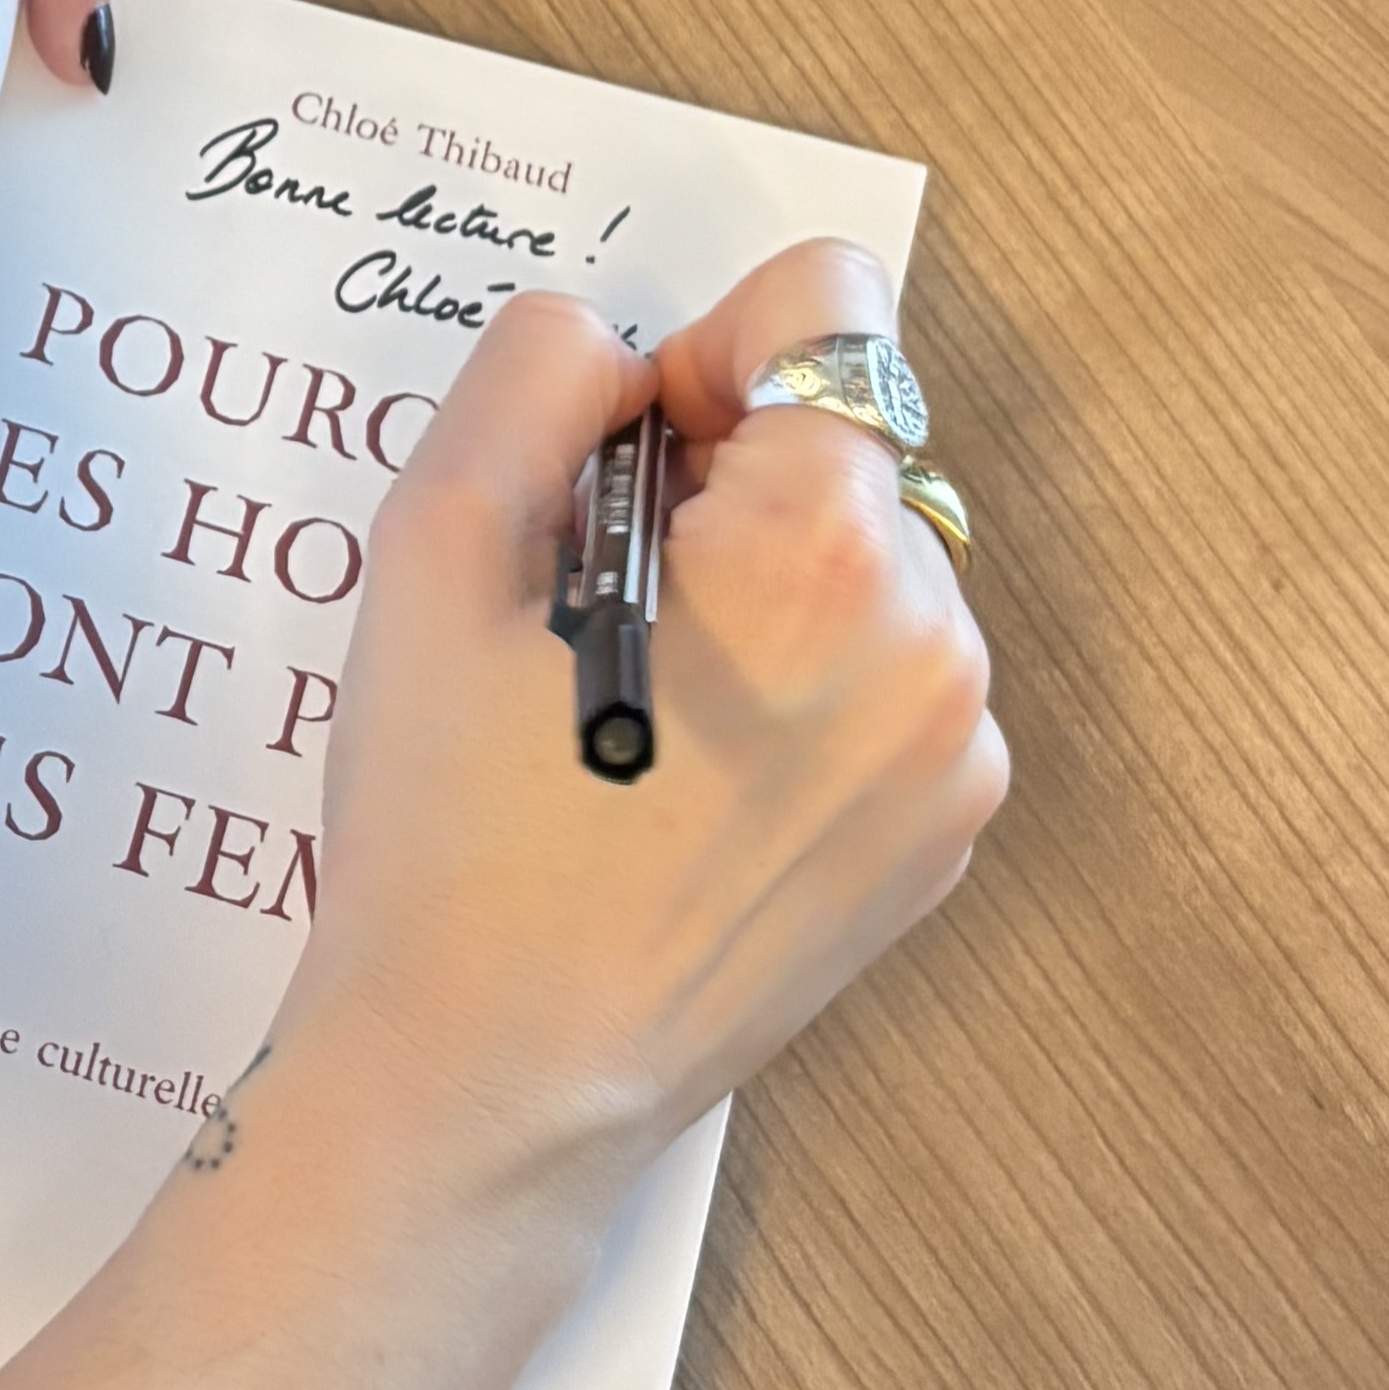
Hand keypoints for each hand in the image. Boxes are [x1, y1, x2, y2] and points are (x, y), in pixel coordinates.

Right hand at [269, 236, 1004, 1223]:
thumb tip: (617, 347)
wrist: (493, 1084)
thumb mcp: (434, 545)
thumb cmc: (452, 828)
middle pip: (843, 439)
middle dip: (725, 478)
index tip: (620, 462)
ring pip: (866, 557)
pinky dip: (798, 683)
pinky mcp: (945, 829)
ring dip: (763, 582)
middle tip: (595, 606)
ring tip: (634, 707)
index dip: (698, 351)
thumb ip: (532, 375)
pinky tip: (684, 776)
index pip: (825, 305)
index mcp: (819, 543)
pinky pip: (885, 673)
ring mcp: (955, 745)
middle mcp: (930, 632)